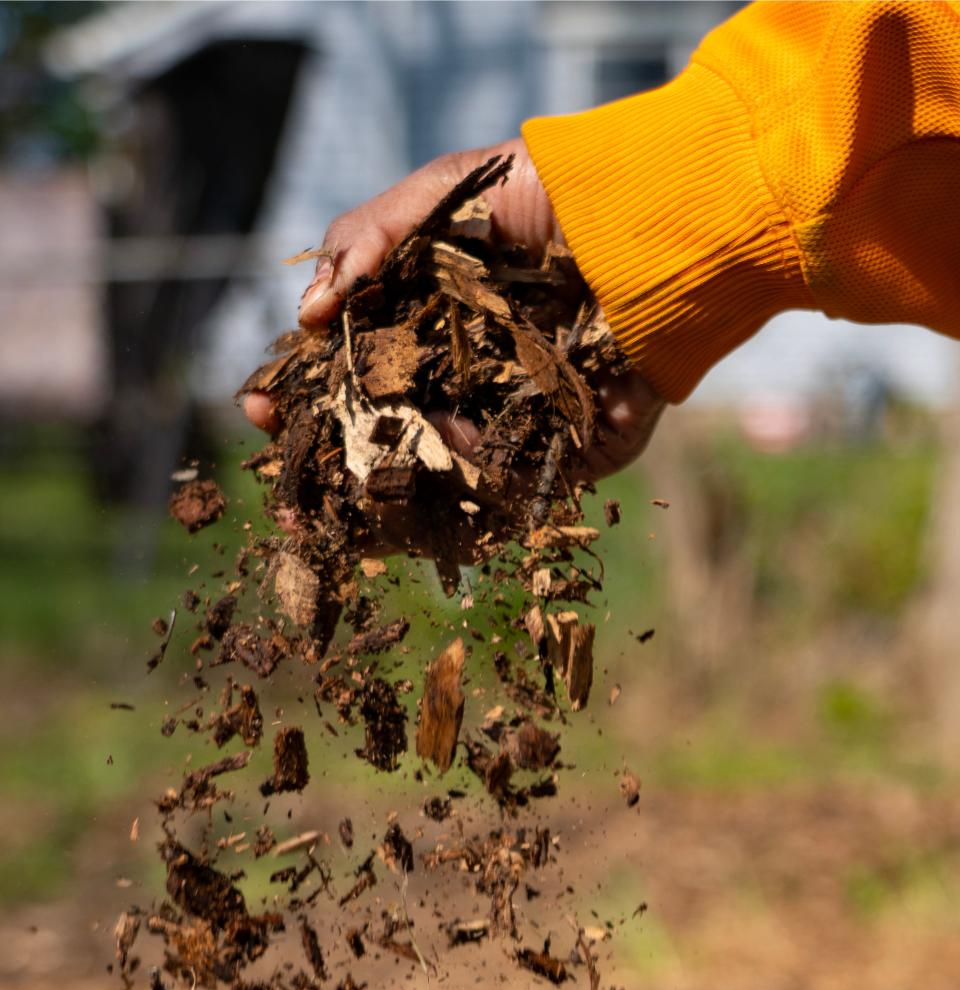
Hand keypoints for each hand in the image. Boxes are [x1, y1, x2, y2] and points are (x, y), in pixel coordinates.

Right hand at [244, 139, 662, 483]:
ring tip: (360, 492)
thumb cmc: (551, 194)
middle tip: (293, 502)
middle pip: (380, 445)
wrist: (651, 215)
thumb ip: (368, 239)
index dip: (298, 395)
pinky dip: (471, 480)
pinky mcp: (565, 456)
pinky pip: (506, 494)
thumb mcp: (446, 193)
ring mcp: (510, 426)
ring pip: (434, 485)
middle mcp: (461, 385)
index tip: (259, 408)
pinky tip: (454, 447)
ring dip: (387, 500)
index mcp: (424, 330)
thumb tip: (307, 314)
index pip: (345, 376)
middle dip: (329, 475)